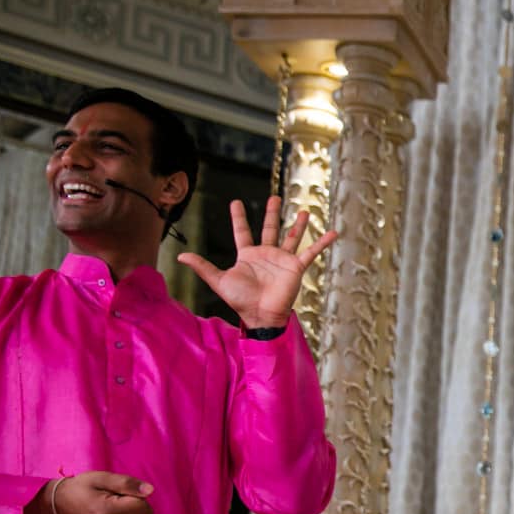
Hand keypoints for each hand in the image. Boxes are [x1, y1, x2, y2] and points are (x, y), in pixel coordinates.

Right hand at [50, 470, 153, 513]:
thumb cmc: (81, 487)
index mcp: (105, 512)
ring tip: (114, 505)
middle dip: (137, 503)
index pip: (142, 506)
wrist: (61, 504)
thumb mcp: (102, 477)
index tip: (119, 491)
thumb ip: (126, 483)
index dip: (136, 494)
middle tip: (117, 497)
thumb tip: (150, 491)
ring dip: (134, 511)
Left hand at [178, 196, 337, 330]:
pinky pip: (311, 252)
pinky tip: (332, 232)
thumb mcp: (219, 280)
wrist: (261, 315)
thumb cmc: (241, 300)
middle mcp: (266, 254)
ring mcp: (283, 259)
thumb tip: (180, 256)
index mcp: (248, 255)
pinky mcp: (296, 267)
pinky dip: (322, 242)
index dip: (239, 217)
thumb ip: (203, 267)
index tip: (236, 202)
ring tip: (304, 210)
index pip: (242, 231)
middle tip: (274, 197)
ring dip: (298, 224)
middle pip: (269, 228)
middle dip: (272, 213)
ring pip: (291, 236)